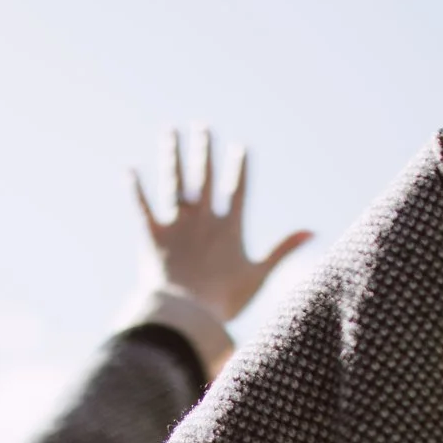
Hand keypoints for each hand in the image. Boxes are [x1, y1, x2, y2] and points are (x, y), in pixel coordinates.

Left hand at [131, 129, 313, 321]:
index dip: (238, 167)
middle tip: (202, 126)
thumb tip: (312, 231)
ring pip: (174, 182)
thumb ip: (283, 249)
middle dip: (204, 150)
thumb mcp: (259, 274)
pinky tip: (129, 169)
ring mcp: (177, 225)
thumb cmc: (225, 300)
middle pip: (204, 177)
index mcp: (229, 227)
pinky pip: (142, 207)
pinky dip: (135, 189)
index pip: (237, 189)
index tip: (239, 146)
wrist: (187, 316)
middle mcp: (203, 219)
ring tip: (170, 131)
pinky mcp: (153, 236)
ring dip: (171, 155)